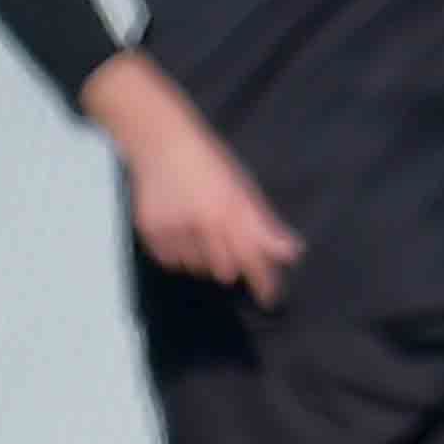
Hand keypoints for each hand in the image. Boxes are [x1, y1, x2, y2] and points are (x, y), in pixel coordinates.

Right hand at [125, 117, 302, 303]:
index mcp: (231, 212)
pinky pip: (172, 261)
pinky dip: (180, 255)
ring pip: (197, 268)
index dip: (264, 284)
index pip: (253, 260)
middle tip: (228, 248)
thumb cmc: (210, 162)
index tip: (269, 300)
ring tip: (201, 233)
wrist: (161, 144)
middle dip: (233, 266)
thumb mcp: (244, 189)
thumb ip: (265, 225)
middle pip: (225, 271)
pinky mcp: (152, 232)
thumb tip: (291, 253)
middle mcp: (203, 225)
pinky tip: (182, 232)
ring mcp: (174, 230)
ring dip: (205, 260)